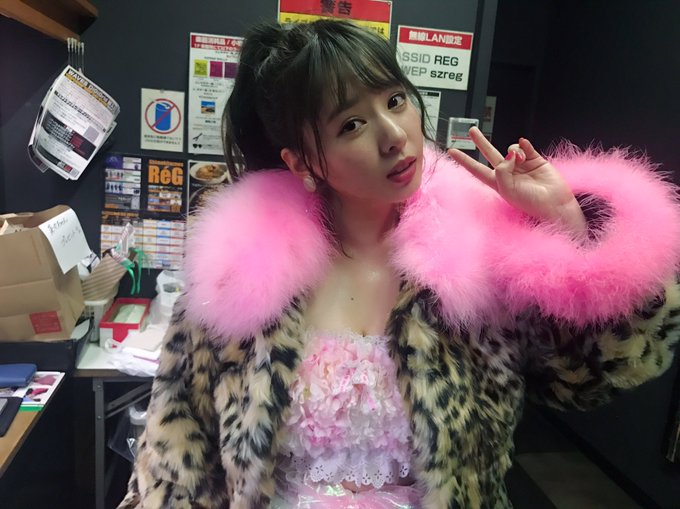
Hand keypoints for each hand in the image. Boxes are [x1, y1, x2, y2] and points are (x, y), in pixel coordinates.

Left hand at [448, 127, 586, 236]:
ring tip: (520, 159)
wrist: (554, 203)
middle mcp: (508, 173)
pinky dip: (523, 146)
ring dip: (513, 151)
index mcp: (497, 183)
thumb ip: (502, 171)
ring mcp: (521, 165)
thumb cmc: (530, 202)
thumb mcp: (508, 190)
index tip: (451, 151)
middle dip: (480, 142)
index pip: (476, 169)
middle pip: (490, 154)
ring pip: (510, 149)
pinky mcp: (535, 159)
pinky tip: (524, 149)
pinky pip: (525, 146)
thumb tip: (508, 154)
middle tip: (471, 130)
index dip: (464, 160)